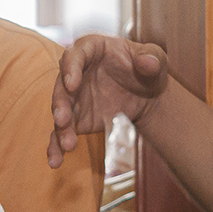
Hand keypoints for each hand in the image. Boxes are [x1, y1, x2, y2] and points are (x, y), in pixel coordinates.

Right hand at [49, 34, 168, 168]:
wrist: (147, 94)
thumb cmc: (148, 68)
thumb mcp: (156, 59)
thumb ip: (153, 58)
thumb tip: (148, 63)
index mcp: (92, 50)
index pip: (75, 54)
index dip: (71, 68)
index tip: (72, 84)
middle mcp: (76, 72)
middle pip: (61, 85)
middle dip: (60, 103)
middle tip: (62, 119)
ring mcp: (74, 96)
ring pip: (60, 111)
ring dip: (60, 127)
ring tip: (67, 144)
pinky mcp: (76, 118)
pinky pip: (62, 132)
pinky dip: (56, 146)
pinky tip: (56, 161)